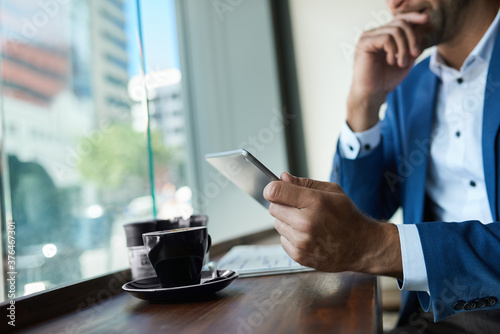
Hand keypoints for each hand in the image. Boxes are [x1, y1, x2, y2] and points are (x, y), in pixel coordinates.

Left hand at [263, 172, 401, 277]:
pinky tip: (308, 235)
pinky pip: (282, 239)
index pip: (275, 192)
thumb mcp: (332, 192)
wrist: (361, 246)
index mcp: (315, 202)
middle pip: (273, 208)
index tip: (275, 190)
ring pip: (276, 224)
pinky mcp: (299, 255)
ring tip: (307, 223)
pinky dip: (291, 236)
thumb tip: (282, 177)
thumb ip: (304, 183)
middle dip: (282, 205)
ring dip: (287, 222)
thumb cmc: (347, 216)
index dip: (272, 189)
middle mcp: (306, 223)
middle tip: (299, 208)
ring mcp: (302, 241)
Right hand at [347, 12, 428, 131]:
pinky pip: (386, 38)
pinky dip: (393, 50)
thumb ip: (413, 47)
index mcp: (381, 35)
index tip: (426, 19)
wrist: (372, 95)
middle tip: (414, 54)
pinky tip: (391, 61)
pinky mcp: (364, 44)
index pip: (399, 20)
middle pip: (399, 23)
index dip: (413, 17)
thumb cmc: (386, 80)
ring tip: (401, 63)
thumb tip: (424, 33)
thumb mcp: (406, 61)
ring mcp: (367, 38)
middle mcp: (373, 34)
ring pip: (395, 31)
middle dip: (411, 38)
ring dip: (403, 48)